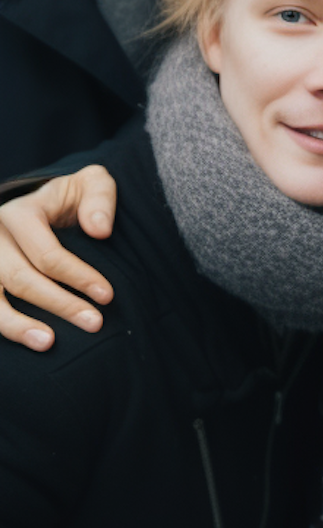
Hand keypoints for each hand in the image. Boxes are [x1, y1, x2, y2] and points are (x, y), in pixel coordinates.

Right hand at [0, 167, 117, 351]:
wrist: (46, 204)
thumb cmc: (73, 197)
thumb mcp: (91, 184)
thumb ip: (100, 198)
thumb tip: (100, 230)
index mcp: (20, 213)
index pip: (47, 254)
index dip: (78, 277)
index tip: (107, 295)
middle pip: (21, 279)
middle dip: (60, 304)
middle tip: (94, 323)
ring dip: (18, 325)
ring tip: (47, 343)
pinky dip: (4, 325)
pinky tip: (24, 340)